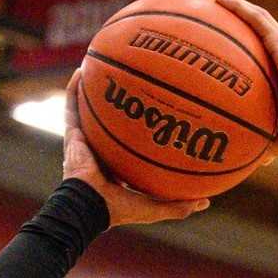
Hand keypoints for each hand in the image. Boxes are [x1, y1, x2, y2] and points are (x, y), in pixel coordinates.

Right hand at [63, 71, 209, 224]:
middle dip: (120, 107)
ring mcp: (84, 143)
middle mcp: (100, 153)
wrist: (90, 206)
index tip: (156, 117)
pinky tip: (82, 69)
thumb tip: (206, 201)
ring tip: (103, 68)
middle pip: (111, 124)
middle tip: (133, 87)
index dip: (140, 133)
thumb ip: (179, 205)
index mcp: (116, 169)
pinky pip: (71, 107)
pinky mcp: (72, 136)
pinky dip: (74, 89)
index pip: (129, 147)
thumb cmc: (120, 209)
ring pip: (89, 111)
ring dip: (94, 91)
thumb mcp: (155, 208)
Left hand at [211, 0, 277, 162]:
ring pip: (254, 15)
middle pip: (257, 24)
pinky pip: (253, 16)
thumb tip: (262, 164)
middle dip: (239, 14)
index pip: (266, 46)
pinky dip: (236, 6)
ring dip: (235, 4)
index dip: (251, 38)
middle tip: (218, 9)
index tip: (235, 35)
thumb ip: (273, 142)